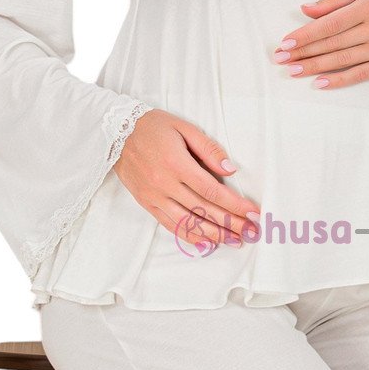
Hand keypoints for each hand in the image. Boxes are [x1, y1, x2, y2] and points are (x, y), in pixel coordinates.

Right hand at [113, 110, 261, 248]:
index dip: (235, 205)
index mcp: (177, 164)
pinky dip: (190, 236)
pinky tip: (207, 242)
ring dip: (214, 235)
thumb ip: (209, 149)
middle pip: (204, 210)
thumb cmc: (152, 127)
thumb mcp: (184, 128)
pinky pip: (170, 225)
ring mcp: (154, 197)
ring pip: (188, 223)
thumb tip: (230, 170)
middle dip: (232, 223)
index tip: (253, 213)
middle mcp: (165, 184)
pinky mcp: (147, 203)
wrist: (115, 132)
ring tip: (235, 240)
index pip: (212, 191)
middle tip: (252, 232)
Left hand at [272, 0, 368, 88]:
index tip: (286, 43)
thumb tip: (304, 9)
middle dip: (304, 52)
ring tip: (293, 70)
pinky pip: (358, 75)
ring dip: (314, 66)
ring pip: (342, 60)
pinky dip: (337, 80)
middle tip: (281, 59)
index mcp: (367, 7)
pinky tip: (319, 83)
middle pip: (333, 43)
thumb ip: (334, 2)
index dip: (306, 34)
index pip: (330, 23)